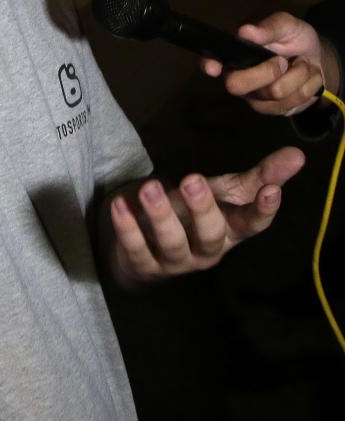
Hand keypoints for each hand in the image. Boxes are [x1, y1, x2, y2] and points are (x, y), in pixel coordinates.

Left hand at [108, 146, 304, 287]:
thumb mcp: (224, 193)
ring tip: (150, 188)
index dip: (262, 212)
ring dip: (160, 214)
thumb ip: (259, 176)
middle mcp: (205, 251)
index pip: (251, 226)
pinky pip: (135, 248)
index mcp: (229, 233)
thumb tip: (298, 155)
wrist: (145, 248)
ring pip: (172, 242)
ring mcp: (174, 261)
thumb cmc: (193, 215)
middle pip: (210, 235)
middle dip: (202, 209)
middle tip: (193, 178)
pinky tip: (120, 203)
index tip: (270, 192)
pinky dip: (126, 227)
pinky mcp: (142, 265)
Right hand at [200, 12, 327, 115]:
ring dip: (298, 75)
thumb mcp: (288, 25)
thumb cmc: (294, 38)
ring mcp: (254, 97)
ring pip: (273, 93)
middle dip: (267, 72)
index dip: (209, 64)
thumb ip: (269, 27)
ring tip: (302, 65)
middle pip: (236, 85)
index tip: (213, 67)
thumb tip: (245, 30)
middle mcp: (238, 77)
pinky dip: (308, 86)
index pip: (212, 60)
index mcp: (235, 53)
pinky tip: (307, 78)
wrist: (318, 61)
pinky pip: (291, 103)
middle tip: (283, 60)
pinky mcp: (272, 109)